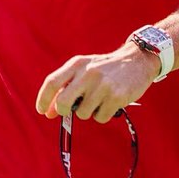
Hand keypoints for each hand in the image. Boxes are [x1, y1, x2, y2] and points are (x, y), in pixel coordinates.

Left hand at [35, 42, 159, 122]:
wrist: (136, 60)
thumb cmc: (105, 68)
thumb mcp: (84, 70)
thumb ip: (66, 87)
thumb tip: (49, 112)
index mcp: (76, 64)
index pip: (52, 82)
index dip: (43, 99)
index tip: (41, 111)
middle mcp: (88, 73)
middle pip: (63, 102)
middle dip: (63, 111)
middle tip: (69, 111)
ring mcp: (103, 85)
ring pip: (83, 113)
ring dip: (88, 112)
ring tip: (98, 100)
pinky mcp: (117, 97)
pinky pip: (100, 118)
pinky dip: (102, 115)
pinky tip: (109, 103)